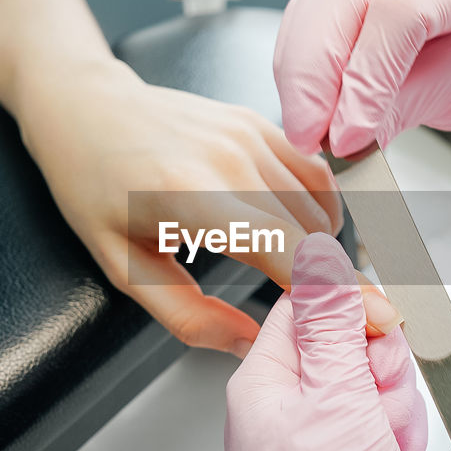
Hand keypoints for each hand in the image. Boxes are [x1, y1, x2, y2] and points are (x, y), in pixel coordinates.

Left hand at [0, 0, 400, 356]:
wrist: (85, 105)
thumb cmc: (92, 184)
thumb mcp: (121, 267)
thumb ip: (188, 315)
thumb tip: (248, 344)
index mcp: (191, 198)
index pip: (288, 252)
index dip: (332, 292)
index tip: (365, 321)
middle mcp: (229, 159)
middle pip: (313, 235)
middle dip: (330, 283)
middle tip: (327, 321)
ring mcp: (248, 134)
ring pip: (318, 208)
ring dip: (322, 249)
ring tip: (300, 278)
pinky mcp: (258, 123)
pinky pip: (314, 175)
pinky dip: (319, 211)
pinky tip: (300, 233)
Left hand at [226, 233, 426, 450]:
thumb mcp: (333, 406)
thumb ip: (332, 323)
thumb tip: (319, 251)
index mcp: (268, 380)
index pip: (316, 303)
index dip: (361, 314)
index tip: (383, 340)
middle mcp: (289, 408)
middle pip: (361, 348)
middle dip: (388, 383)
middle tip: (375, 423)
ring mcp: (319, 444)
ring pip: (384, 395)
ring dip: (398, 427)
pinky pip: (390, 439)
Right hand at [273, 0, 450, 156]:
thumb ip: (395, 111)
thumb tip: (338, 136)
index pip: (401, 9)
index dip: (366, 75)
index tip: (348, 134)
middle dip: (314, 73)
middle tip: (307, 133)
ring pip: (316, 0)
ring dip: (299, 72)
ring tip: (305, 128)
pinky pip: (309, 12)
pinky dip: (299, 64)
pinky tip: (305, 103)